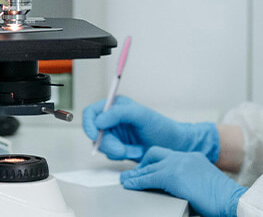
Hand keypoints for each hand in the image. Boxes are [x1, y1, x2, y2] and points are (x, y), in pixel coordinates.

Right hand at [82, 96, 219, 161]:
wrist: (174, 146)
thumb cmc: (162, 127)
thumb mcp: (142, 115)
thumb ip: (119, 113)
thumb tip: (98, 121)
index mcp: (116, 106)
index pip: (91, 112)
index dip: (88, 124)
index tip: (94, 135)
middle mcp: (112, 119)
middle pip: (94, 133)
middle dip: (110, 144)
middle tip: (124, 150)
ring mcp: (115, 135)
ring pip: (102, 146)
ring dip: (119, 151)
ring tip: (136, 149)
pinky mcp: (119, 148)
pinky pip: (110, 155)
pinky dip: (122, 156)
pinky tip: (136, 152)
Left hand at [121, 147, 246, 216]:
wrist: (231, 199)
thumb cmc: (222, 197)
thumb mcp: (204, 182)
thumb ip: (190, 180)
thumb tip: (178, 189)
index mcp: (193, 157)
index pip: (168, 155)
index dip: (155, 162)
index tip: (148, 169)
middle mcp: (185, 157)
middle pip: (155, 154)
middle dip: (143, 164)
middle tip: (134, 174)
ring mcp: (178, 164)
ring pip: (149, 166)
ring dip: (136, 174)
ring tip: (126, 180)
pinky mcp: (172, 176)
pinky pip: (148, 178)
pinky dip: (136, 181)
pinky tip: (130, 185)